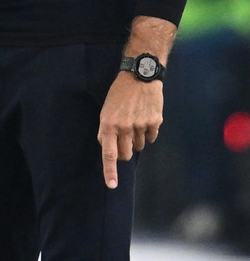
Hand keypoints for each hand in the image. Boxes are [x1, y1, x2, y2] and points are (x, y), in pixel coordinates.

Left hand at [97, 72, 162, 188]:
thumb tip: (106, 147)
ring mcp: (141, 125)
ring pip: (139, 146)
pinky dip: (148, 132)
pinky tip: (145, 117)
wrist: (140, 75)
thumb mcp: (106, 108)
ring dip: (137, 139)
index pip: (109, 153)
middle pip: (126, 155)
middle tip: (124, 138)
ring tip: (135, 120)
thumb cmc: (119, 93)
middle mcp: (124, 127)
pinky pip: (151, 138)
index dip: (110, 171)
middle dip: (125, 151)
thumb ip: (105, 129)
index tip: (111, 185)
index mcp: (109, 124)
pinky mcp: (155, 122)